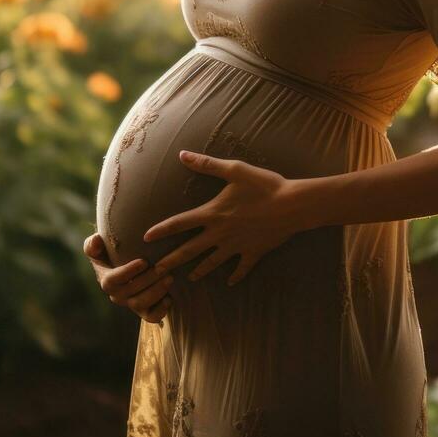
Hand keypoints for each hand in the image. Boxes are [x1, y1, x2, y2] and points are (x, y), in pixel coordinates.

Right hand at [83, 232, 173, 323]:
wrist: (135, 261)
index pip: (111, 281)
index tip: (143, 262)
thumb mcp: (101, 245)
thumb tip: (96, 242)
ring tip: (169, 278)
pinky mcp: (146, 310)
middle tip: (163, 268)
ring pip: (140, 305)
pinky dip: (160, 310)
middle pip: (129, 293)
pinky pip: (151, 317)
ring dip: (156, 292)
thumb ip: (94, 244)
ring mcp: (131, 303)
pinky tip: (169, 298)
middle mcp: (117, 294)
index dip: (127, 273)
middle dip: (147, 280)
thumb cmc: (116, 251)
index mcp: (106, 279)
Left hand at [142, 149, 304, 285]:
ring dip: (199, 271)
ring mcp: (236, 246)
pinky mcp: (253, 253)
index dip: (161, 230)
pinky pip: (241, 268)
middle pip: (190, 250)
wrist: (292, 205)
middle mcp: (220, 233)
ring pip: (212, 262)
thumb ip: (207, 164)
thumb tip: (182, 154)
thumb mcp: (234, 170)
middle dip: (172, 261)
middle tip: (157, 271)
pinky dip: (235, 276)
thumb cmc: (263, 185)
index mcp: (213, 213)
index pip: (179, 223)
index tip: (145, 238)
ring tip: (189, 279)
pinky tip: (230, 282)